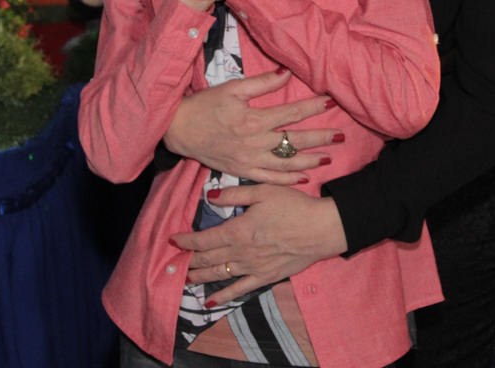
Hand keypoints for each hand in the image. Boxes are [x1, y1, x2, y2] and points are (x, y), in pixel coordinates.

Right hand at [164, 70, 341, 184]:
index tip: (330, 102)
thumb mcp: (232, 88)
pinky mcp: (242, 170)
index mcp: (254, 120)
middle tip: (340, 136)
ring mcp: (249, 160)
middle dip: (320, 138)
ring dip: (309, 160)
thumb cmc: (204, 105)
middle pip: (294, 141)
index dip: (313, 106)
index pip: (291, 112)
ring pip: (286, 163)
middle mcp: (255, 142)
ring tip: (328, 157)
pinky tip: (304, 177)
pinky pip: (269, 178)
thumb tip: (286, 73)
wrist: (178, 129)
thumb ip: (262, 83)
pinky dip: (287, 180)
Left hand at [171, 185, 347, 306]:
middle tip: (175, 261)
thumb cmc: (294, 206)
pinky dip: (222, 296)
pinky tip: (209, 302)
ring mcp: (253, 268)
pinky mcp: (265, 277)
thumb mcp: (263, 191)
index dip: (187, 240)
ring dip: (200, 277)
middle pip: (209, 258)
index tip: (173, 240)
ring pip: (219, 274)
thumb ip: (234, 195)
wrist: (321, 229)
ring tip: (186, 278)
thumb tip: (209, 197)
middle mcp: (241, 252)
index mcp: (238, 230)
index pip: (205, 238)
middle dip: (190, 259)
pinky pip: (239, 290)